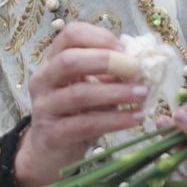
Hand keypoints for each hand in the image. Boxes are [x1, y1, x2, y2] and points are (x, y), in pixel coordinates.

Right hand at [16, 22, 148, 186]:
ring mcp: (44, 107)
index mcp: (52, 61)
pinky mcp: (53, 134)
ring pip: (80, 94)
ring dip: (117, 92)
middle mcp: (43, 80)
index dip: (100, 37)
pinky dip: (116, 120)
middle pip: (70, 60)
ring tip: (143, 94)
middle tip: (137, 68)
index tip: (126, 49)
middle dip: (107, 61)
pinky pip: (87, 124)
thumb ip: (110, 73)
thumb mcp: (92, 87)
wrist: (51, 152)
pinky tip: (136, 118)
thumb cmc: (77, 113)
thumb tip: (143, 62)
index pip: (70, 34)